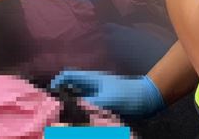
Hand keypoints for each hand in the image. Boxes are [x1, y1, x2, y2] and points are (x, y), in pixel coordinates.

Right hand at [50, 70, 164, 118]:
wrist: (149, 100)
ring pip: (79, 100)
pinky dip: (83, 115)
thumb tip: (73, 110)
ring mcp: (98, 96)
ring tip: (65, 118)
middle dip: (62, 97)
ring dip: (73, 108)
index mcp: (91, 79)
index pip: (68, 75)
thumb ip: (90, 105)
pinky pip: (88, 110)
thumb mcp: (108, 100)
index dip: (57, 82)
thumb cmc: (129, 95)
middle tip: (55, 109)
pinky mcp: (104, 106)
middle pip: (71, 88)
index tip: (49, 93)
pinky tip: (80, 122)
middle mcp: (92, 86)